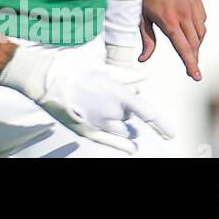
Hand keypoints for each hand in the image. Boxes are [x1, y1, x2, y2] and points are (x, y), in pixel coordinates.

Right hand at [0, 45, 173, 153]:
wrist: (49, 81)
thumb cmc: (75, 72)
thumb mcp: (103, 70)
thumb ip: (126, 77)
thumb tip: (143, 80)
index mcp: (118, 94)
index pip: (147, 112)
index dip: (161, 124)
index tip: (170, 134)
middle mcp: (112, 112)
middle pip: (129, 117)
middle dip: (124, 110)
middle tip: (108, 98)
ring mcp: (100, 124)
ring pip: (121, 128)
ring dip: (119, 122)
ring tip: (103, 109)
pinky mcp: (89, 131)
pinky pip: (112, 141)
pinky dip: (123, 143)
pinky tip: (131, 148)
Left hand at [140, 0, 206, 80]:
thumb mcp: (140, 17)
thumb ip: (146, 39)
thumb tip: (143, 59)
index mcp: (169, 21)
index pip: (184, 48)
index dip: (191, 64)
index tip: (196, 76)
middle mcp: (184, 14)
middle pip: (195, 43)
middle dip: (194, 56)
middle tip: (192, 66)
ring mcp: (192, 5)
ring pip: (201, 32)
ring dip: (197, 43)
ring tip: (190, 48)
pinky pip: (202, 18)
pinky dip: (198, 27)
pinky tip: (190, 28)